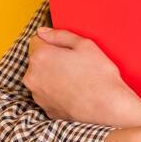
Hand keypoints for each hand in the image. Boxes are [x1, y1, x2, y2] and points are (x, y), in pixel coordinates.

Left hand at [24, 26, 140, 126]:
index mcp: (40, 57)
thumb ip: (60, 35)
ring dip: (53, 76)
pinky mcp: (46, 109)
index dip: (52, 41)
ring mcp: (37, 95)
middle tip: (74, 63)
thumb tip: (43, 32)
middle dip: (51, 59)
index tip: (66, 49)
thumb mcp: (85, 45)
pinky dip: (57, 92)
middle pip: (37, 60)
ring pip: (42, 78)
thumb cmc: (99, 76)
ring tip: (76, 79)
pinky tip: (75, 91)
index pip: (36, 40)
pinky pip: (48, 94)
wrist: (108, 108)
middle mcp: (32, 77)